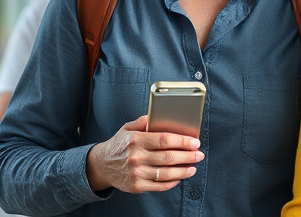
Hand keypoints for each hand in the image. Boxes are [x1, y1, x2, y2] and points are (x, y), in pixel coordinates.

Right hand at [85, 115, 204, 193]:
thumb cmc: (119, 145)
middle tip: (199, 154)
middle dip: (188, 156)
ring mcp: (136, 173)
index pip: (164, 140)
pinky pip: (160, 186)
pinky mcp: (137, 186)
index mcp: (136, 140)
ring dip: (184, 171)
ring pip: (166, 173)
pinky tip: (180, 177)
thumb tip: (155, 115)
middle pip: (169, 157)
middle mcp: (136, 157)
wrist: (101, 166)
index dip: (183, 141)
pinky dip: (173, 182)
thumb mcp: (127, 129)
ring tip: (193, 166)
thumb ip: (142, 121)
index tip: (195, 142)